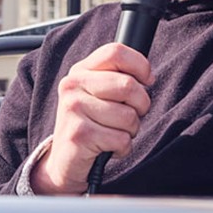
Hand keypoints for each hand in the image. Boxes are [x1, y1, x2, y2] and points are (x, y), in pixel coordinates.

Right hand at [31, 42, 151, 195]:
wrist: (64, 160)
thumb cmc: (90, 125)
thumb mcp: (98, 94)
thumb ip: (118, 78)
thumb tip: (148, 77)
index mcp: (80, 71)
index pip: (116, 52)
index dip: (140, 66)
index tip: (146, 81)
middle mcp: (72, 85)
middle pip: (128, 85)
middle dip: (141, 105)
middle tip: (129, 115)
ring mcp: (74, 109)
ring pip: (129, 116)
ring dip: (130, 130)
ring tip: (113, 133)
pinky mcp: (79, 134)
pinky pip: (122, 139)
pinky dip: (123, 148)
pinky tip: (108, 147)